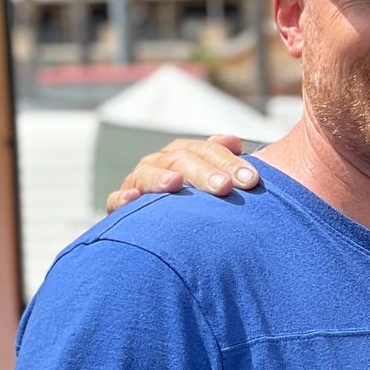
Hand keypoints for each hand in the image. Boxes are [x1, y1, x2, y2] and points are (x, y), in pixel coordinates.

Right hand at [106, 135, 254, 212]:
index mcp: (186, 155)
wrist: (162, 228)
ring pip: (147, 174)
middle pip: (181, 159)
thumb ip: (224, 162)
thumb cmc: (199, 203)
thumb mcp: (214, 181)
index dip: (229, 161)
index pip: (207, 150)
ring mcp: (139, 182)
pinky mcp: (120, 205)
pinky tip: (133, 198)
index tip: (252, 180)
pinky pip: (117, 199)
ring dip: (161, 178)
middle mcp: (161, 164)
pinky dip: (123, 198)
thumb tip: (234, 140)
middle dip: (204, 172)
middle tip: (225, 187)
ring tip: (176, 183)